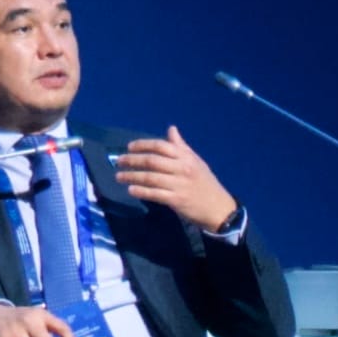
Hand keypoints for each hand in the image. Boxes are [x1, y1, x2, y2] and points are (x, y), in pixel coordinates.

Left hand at [109, 127, 235, 234]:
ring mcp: (179, 185)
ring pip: (150, 178)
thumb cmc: (205, 183)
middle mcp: (182, 168)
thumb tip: (171, 129)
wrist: (219, 207)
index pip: (161, 146)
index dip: (143, 145)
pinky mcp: (176, 200)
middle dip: (133, 160)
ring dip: (132, 176)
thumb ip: (181, 146)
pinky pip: (155, 194)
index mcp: (186, 157)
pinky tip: (131, 190)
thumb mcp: (196, 161)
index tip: (130, 147)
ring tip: (119, 176)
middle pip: (152, 161)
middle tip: (118, 161)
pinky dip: (141, 191)